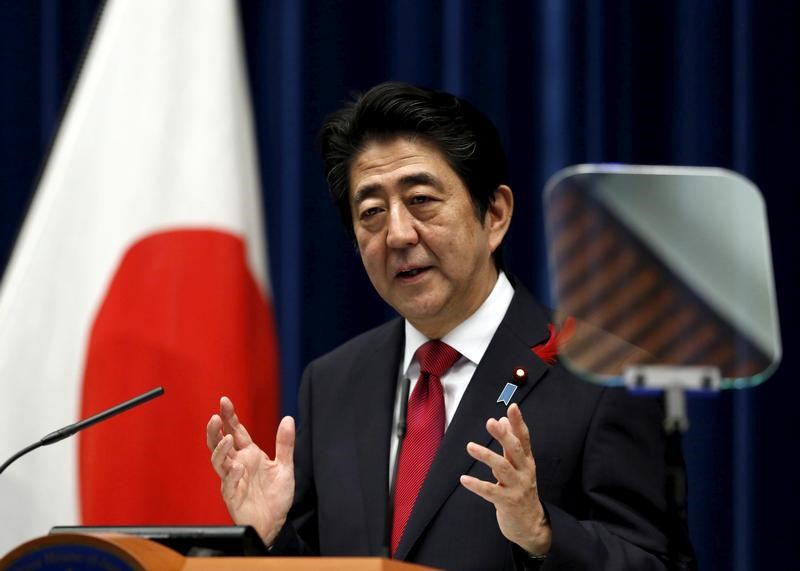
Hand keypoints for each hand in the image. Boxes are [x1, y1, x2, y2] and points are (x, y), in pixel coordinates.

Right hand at [206, 396, 294, 545]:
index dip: (229, 417)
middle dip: (215, 430)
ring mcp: (232, 480)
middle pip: (220, 444)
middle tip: (215, 417)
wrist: (275, 523)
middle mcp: (237, 464)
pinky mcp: (232, 496)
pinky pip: (228, 484)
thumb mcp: (285, 467)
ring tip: (226, 439)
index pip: (236, 431)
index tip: (224, 401)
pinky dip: (232, 475)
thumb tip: (289, 418)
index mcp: (249, 455)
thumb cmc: (276, 496)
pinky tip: (237, 468)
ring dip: (220, 450)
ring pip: (218, 462)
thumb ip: (285, 444)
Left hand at [459, 403, 550, 554]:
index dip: (518, 423)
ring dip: (486, 455)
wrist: (531, 525)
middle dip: (503, 435)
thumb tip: (502, 419)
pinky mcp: (507, 502)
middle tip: (491, 422)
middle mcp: (524, 472)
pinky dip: (476, 485)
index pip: (524, 438)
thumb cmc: (522, 490)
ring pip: (502, 468)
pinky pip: (490, 491)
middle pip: (514, 450)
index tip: (512, 407)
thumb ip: (511, 444)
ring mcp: (517, 487)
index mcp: (526, 461)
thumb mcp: (519, 466)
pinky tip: (464, 479)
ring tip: (470, 446)